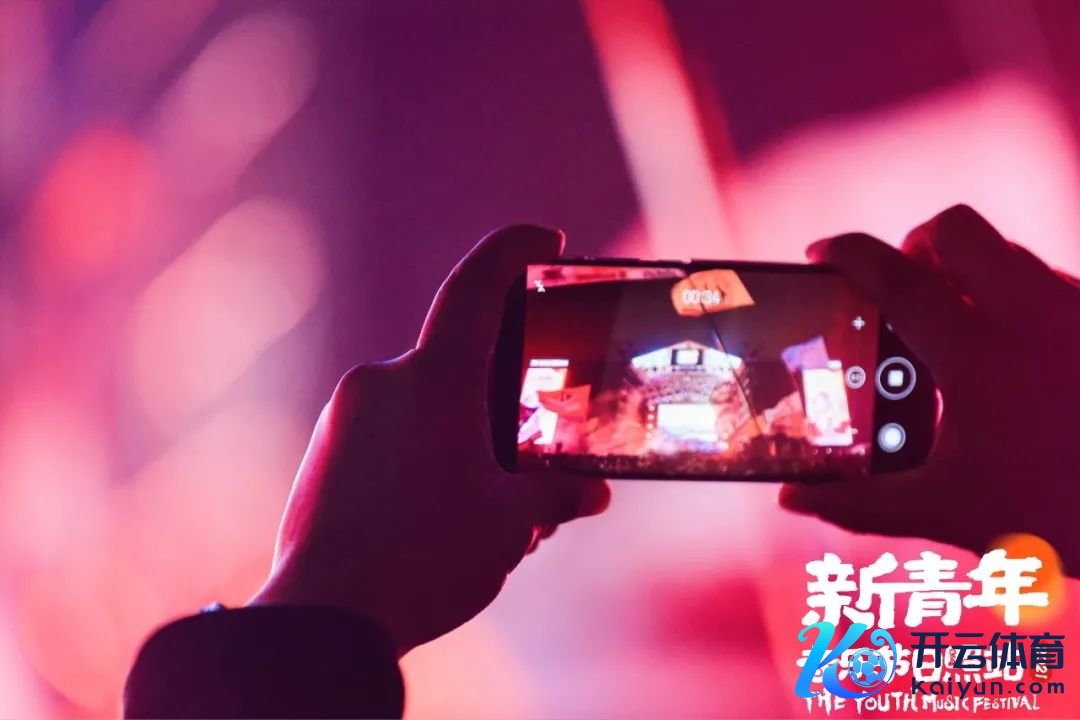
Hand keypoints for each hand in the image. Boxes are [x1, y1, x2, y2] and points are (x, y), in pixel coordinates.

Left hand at [249, 226, 610, 654]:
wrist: (323, 618)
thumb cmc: (424, 561)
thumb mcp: (511, 526)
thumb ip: (558, 496)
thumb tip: (591, 493)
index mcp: (435, 380)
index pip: (478, 284)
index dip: (516, 250)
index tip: (547, 241)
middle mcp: (383, 381)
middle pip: (458, 362)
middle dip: (500, 398)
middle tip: (528, 449)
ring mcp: (346, 415)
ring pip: (423, 403)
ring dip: (461, 436)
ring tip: (485, 502)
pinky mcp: (324, 450)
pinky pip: (387, 431)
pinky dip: (421, 454)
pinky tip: (437, 513)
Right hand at [780, 205, 1079, 570]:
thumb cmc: (1068, 512)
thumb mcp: (954, 511)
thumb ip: (863, 505)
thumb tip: (794, 500)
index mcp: (979, 352)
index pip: (895, 275)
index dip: (846, 255)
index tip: (818, 253)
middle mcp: (1033, 312)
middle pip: (956, 229)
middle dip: (914, 243)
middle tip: (897, 287)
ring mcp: (1078, 311)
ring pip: (1007, 254)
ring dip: (966, 273)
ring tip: (952, 336)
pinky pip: (1049, 284)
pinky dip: (1014, 301)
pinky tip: (1016, 364)